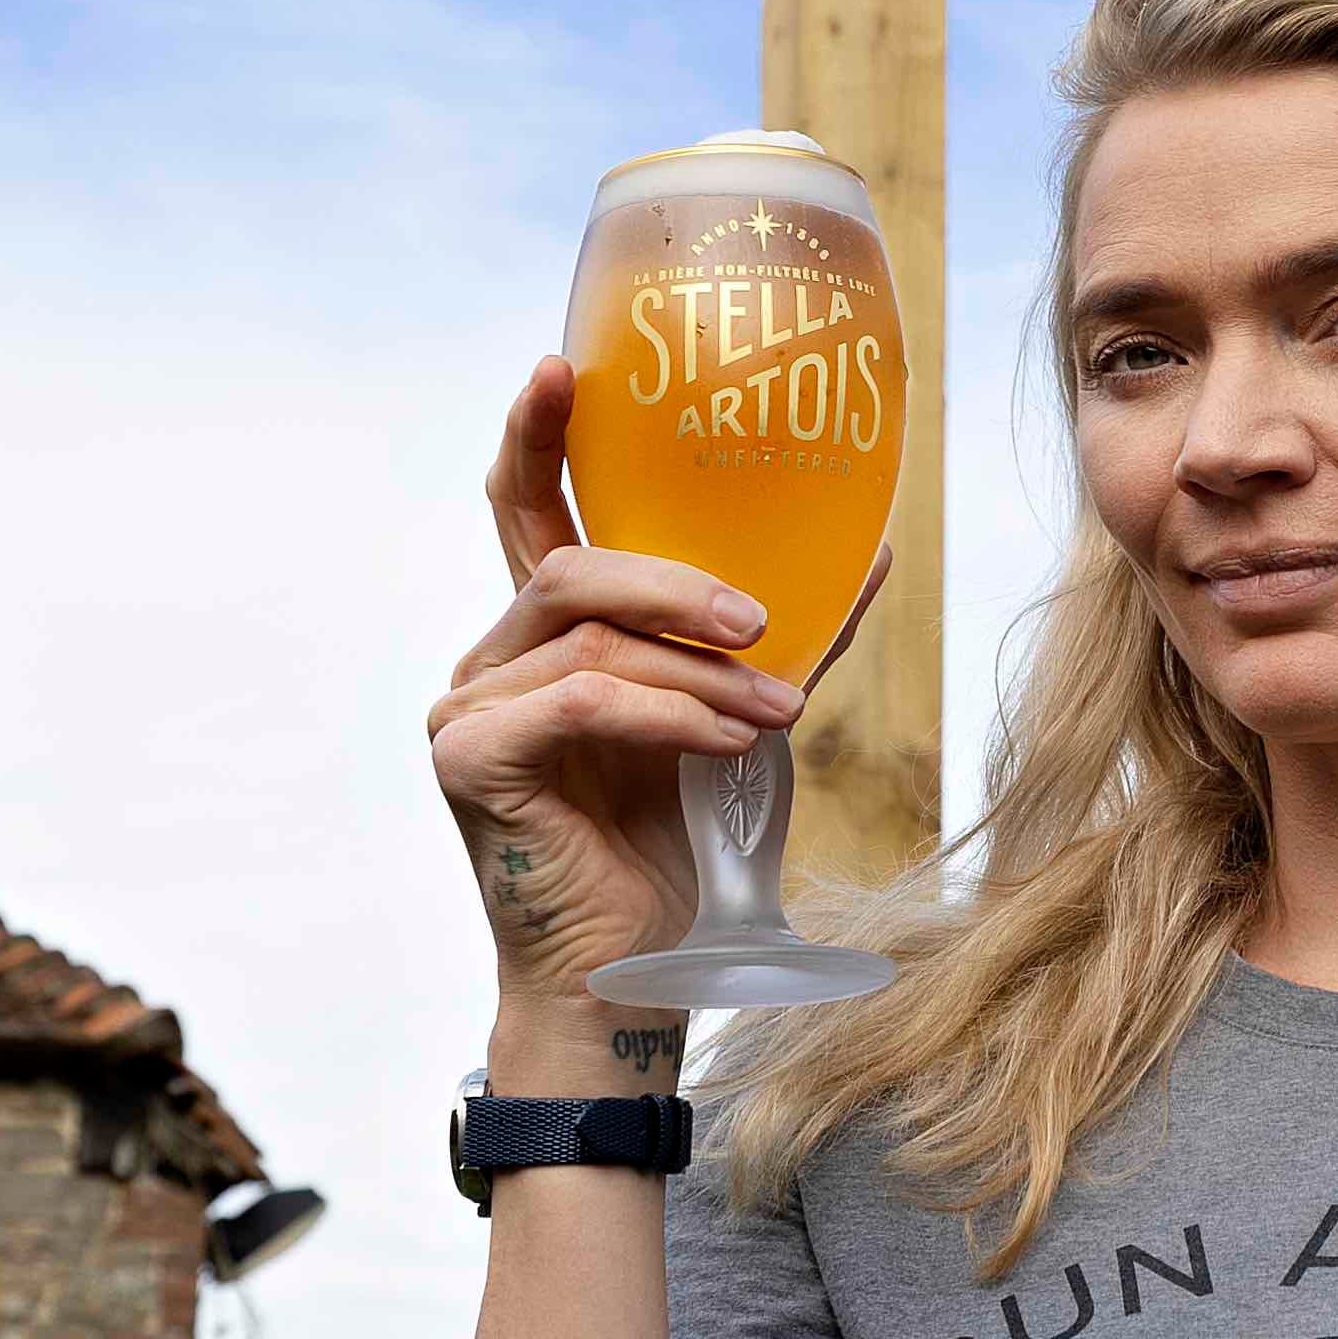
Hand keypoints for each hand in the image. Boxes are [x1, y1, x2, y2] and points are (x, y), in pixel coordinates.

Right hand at [431, 359, 829, 1038]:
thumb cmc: (682, 845)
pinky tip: (730, 743)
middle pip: (567, 565)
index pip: (528, 512)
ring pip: (589, 638)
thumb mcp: (740, 717)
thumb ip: (781, 635)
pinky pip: (584, 701)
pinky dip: (672, 716)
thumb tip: (871, 549)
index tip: (560, 365)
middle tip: (759, 619)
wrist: (640, 973)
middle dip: (671, 578)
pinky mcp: (468, 761)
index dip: (539, 435)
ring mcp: (466, 710)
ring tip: (776, 712)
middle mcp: (493, 663)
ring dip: (699, 671)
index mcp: (545, 639)